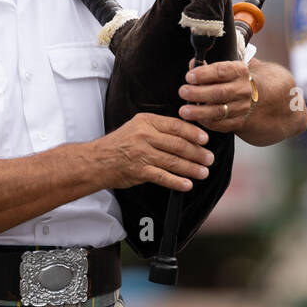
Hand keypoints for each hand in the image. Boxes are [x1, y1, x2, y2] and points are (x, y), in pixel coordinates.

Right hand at [94, 112, 211, 192]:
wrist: (97, 160)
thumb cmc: (120, 144)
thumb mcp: (137, 126)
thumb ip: (159, 127)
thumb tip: (186, 132)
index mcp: (147, 121)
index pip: (176, 125)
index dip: (194, 133)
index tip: (206, 140)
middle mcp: (145, 136)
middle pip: (178, 144)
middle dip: (197, 153)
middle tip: (209, 158)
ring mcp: (142, 154)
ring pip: (173, 161)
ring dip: (192, 168)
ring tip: (203, 172)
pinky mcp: (139, 171)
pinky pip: (163, 177)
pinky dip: (177, 182)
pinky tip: (187, 184)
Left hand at [177, 59, 254, 133]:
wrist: (249, 97)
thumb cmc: (229, 81)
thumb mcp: (222, 69)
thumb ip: (205, 67)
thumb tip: (192, 63)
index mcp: (239, 71)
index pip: (221, 71)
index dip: (203, 74)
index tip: (189, 77)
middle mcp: (243, 89)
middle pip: (220, 92)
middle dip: (198, 93)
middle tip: (183, 92)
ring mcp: (242, 107)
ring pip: (219, 111)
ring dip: (199, 112)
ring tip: (184, 111)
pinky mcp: (238, 121)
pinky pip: (220, 124)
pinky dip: (206, 122)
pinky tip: (195, 118)